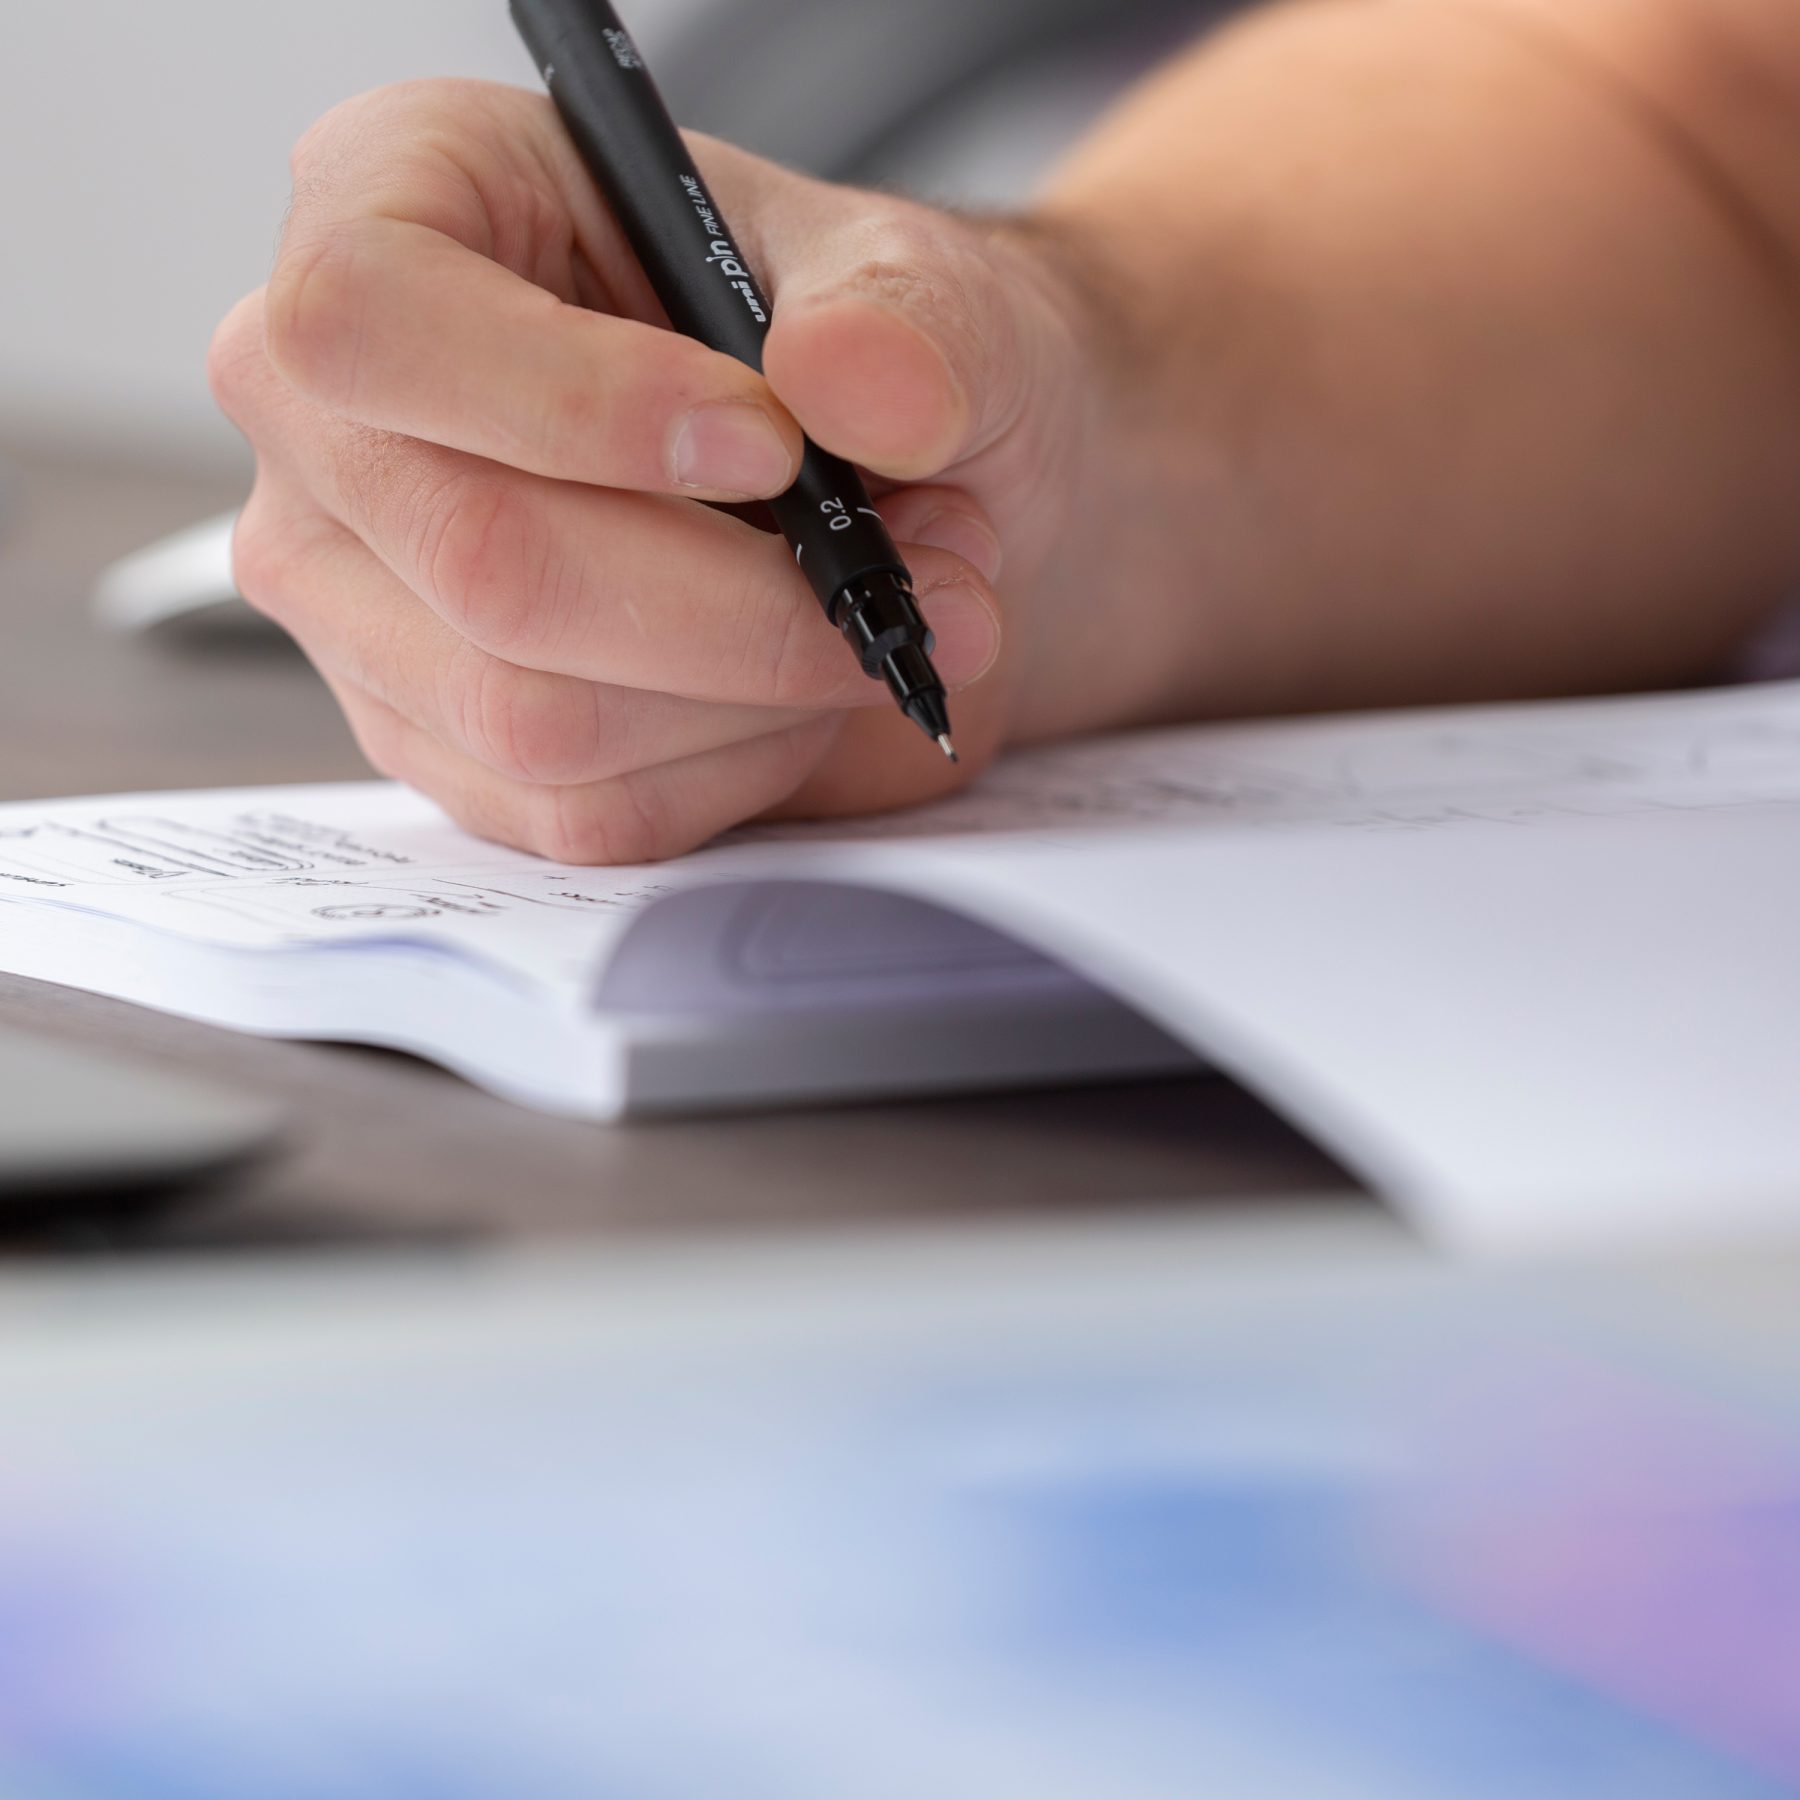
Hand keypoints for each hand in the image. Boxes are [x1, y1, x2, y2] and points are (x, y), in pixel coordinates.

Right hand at [210, 80, 1111, 862]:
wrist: (894, 490)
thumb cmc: (857, 346)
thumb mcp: (917, 282)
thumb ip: (910, 317)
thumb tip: (868, 387)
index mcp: (395, 201)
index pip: (371, 318)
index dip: (576, 404)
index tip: (771, 443)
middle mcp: (333, 412)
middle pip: (478, 558)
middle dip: (740, 603)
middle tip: (916, 576)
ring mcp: (360, 596)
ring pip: (531, 715)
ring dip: (757, 692)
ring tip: (875, 620)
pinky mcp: (437, 735)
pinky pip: (581, 810)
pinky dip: (735, 771)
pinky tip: (800, 694)